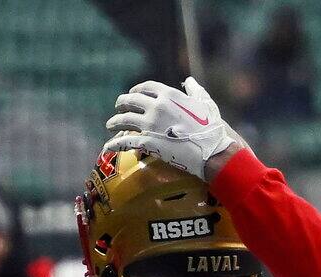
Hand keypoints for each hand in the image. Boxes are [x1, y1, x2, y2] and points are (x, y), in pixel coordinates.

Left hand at [104, 77, 237, 179]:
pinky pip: (126, 141)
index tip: (133, 93)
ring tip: (110, 125)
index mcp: (169, 95)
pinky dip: (115, 144)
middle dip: (122, 103)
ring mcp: (150, 125)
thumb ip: (195, 90)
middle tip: (118, 107)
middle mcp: (156, 107)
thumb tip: (189, 80)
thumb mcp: (206, 104)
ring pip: (124, 119)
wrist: (212, 151)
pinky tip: (108, 146)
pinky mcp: (148, 142)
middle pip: (131, 101)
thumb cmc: (213, 128)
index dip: (137, 89)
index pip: (146, 87)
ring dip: (115, 121)